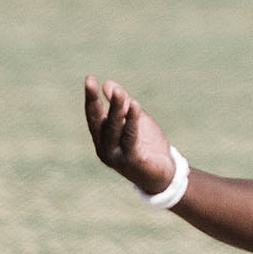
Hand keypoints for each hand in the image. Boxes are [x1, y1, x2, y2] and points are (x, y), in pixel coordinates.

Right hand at [83, 76, 177, 195]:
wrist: (163, 175)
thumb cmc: (146, 146)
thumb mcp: (135, 120)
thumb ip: (123, 105)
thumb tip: (108, 84)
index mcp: (102, 138)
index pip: (93, 115)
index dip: (90, 97)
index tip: (89, 78)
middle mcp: (104, 148)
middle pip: (98, 121)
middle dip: (94, 100)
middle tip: (91, 81)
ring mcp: (117, 156)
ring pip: (114, 128)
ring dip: (117, 108)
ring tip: (119, 91)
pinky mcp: (132, 161)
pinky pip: (131, 137)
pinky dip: (133, 121)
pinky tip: (135, 105)